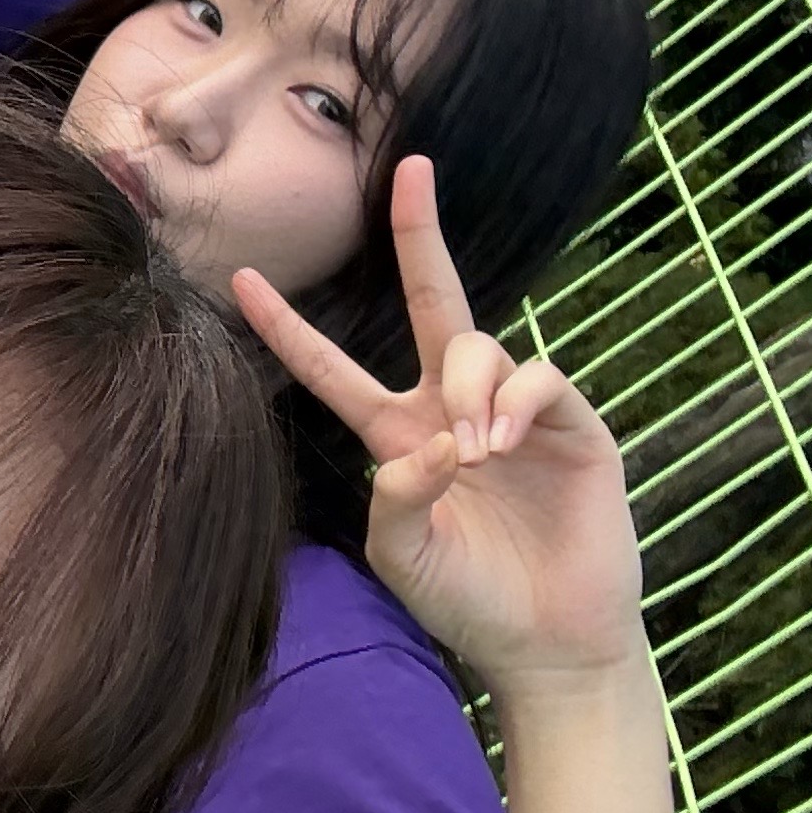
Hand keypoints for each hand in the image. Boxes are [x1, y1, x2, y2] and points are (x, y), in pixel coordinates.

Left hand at [236, 158, 648, 698]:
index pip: (333, 368)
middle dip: (419, 233)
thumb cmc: (468, 601)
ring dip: (470, 389)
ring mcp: (515, 410)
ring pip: (481, 345)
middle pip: (434, 300)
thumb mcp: (405, 557)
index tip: (239, 278)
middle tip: (413, 169)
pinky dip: (516, 399)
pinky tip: (504, 443)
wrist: (549, 643)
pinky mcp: (572, 424)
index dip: (288, 328)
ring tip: (477, 452)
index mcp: (398, 433)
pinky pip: (539, 375)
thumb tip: (430, 444)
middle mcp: (452, 407)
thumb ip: (396, 501)